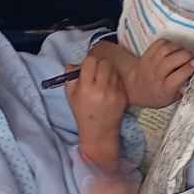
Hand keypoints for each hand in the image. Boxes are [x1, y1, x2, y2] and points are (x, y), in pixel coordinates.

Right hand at [70, 48, 127, 164]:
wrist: (99, 132)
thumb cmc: (83, 113)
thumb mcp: (71, 97)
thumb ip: (70, 78)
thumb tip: (74, 64)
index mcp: (86, 88)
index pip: (91, 61)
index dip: (89, 62)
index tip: (88, 68)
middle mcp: (101, 89)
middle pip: (104, 62)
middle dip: (100, 65)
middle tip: (97, 73)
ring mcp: (114, 93)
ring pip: (114, 69)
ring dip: (108, 72)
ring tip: (103, 81)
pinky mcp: (123, 96)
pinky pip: (120, 80)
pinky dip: (115, 81)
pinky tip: (110, 89)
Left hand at [122, 38, 193, 108]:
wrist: (135, 88)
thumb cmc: (156, 94)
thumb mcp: (171, 99)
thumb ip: (183, 89)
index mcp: (164, 90)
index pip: (177, 77)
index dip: (188, 68)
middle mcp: (156, 76)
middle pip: (172, 60)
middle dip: (187, 55)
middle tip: (193, 57)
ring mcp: (150, 64)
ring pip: (167, 49)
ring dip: (179, 48)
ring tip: (184, 52)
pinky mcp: (147, 55)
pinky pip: (160, 43)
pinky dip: (170, 43)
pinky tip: (174, 49)